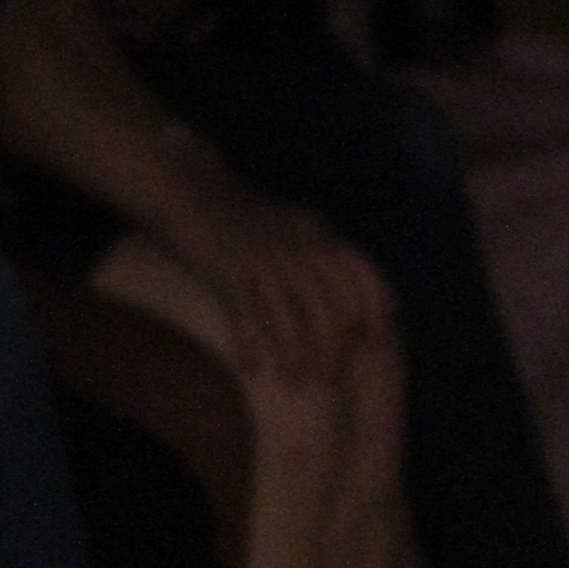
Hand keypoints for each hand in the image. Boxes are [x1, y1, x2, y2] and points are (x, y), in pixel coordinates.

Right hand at [154, 160, 389, 383]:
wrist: (188, 186)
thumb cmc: (243, 212)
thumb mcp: (292, 221)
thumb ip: (321, 247)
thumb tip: (351, 279)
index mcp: (315, 233)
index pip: (360, 272)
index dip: (374, 307)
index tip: (380, 340)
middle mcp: (295, 247)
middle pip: (327, 306)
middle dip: (331, 348)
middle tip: (327, 378)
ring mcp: (261, 258)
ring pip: (288, 317)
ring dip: (294, 354)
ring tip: (295, 381)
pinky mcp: (226, 269)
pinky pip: (244, 315)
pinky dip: (249, 344)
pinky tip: (250, 367)